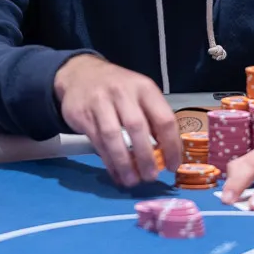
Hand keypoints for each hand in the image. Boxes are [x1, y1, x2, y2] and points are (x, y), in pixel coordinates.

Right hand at [53, 55, 180, 187]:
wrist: (81, 73)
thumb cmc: (119, 89)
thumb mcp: (140, 94)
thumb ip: (153, 119)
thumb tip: (166, 154)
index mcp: (144, 88)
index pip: (164, 118)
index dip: (171, 145)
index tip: (172, 166)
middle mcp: (122, 92)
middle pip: (137, 127)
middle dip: (146, 157)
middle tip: (151, 176)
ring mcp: (99, 102)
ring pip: (113, 137)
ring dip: (124, 163)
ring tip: (132, 180)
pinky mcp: (82, 114)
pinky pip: (97, 142)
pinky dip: (108, 162)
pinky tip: (116, 173)